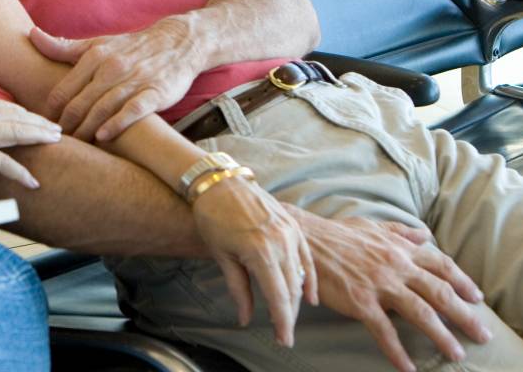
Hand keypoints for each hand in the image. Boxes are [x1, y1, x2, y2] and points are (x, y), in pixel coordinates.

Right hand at [0, 96, 61, 187]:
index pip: (6, 106)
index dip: (25, 113)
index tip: (37, 118)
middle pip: (19, 116)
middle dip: (40, 123)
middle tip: (57, 129)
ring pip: (19, 132)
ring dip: (40, 137)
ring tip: (57, 143)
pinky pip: (5, 163)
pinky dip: (21, 173)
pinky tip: (33, 181)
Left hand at [33, 20, 203, 141]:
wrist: (177, 43)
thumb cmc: (131, 48)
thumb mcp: (97, 44)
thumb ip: (63, 47)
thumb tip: (30, 35)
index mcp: (95, 56)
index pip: (62, 89)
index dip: (48, 112)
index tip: (41, 128)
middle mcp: (112, 68)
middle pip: (79, 103)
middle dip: (63, 126)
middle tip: (53, 143)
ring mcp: (134, 80)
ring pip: (102, 108)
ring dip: (85, 130)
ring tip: (74, 145)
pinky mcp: (155, 92)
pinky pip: (133, 111)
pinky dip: (117, 124)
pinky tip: (103, 137)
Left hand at [192, 176, 316, 346]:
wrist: (220, 183)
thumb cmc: (213, 218)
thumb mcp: (223, 256)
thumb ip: (239, 289)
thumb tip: (245, 317)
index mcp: (261, 252)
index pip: (279, 297)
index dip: (283, 322)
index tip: (284, 339)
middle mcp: (281, 242)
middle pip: (292, 288)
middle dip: (289, 314)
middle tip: (285, 334)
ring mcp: (290, 232)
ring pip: (300, 274)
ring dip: (297, 298)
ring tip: (290, 317)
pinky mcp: (292, 225)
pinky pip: (306, 256)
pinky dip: (308, 276)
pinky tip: (309, 294)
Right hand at [289, 206, 491, 371]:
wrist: (306, 239)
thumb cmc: (339, 233)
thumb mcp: (375, 226)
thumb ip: (402, 232)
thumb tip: (425, 235)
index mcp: (402, 248)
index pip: (442, 266)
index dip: (463, 282)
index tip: (478, 298)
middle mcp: (397, 266)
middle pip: (440, 293)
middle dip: (465, 315)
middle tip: (483, 334)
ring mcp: (380, 285)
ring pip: (421, 313)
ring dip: (442, 335)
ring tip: (456, 353)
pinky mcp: (361, 302)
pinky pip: (384, 331)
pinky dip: (398, 351)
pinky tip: (408, 367)